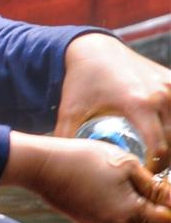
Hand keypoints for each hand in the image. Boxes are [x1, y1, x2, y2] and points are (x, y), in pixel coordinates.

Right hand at [7, 132, 170, 222]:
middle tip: (146, 177)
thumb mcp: (127, 165)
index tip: (165, 188)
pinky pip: (116, 216)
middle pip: (152, 221)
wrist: (41, 166)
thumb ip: (155, 186)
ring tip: (122, 175)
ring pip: (134, 218)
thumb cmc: (83, 160)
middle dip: (157, 203)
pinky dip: (120, 203)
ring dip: (138, 202)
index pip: (169, 220)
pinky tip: (107, 183)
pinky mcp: (89, 222)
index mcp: (129, 213)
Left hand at [53, 32, 170, 171]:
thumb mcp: (70, 111)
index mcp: (139, 104)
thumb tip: (62, 167)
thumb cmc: (81, 81)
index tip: (142, 173)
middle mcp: (161, 94)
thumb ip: (66, 138)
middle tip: (150, 168)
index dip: (154, 166)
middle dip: (165, 158)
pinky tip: (164, 133)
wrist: (93, 49)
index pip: (159, 147)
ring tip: (158, 153)